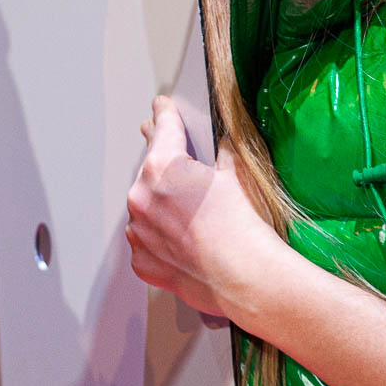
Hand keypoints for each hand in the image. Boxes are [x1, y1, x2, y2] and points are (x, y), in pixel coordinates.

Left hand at [126, 96, 278, 325]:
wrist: (246, 278)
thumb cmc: (243, 227)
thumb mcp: (235, 174)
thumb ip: (220, 153)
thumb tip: (221, 144)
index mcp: (161, 167)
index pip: (162, 129)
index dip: (164, 114)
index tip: (160, 107)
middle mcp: (141, 196)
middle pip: (151, 170)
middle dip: (168, 170)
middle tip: (188, 175)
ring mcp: (138, 231)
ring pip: (146, 208)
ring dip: (162, 206)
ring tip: (195, 218)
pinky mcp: (142, 261)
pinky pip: (147, 241)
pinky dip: (161, 238)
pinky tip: (186, 241)